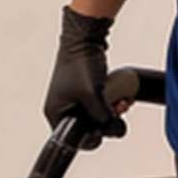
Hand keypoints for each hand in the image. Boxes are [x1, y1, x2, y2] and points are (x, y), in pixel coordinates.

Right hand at [44, 6, 126, 146]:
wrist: (85, 37)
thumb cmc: (80, 63)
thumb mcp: (92, 95)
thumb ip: (102, 116)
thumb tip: (115, 129)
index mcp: (56, 113)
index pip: (74, 140)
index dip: (94, 138)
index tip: (107, 129)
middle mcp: (62, 108)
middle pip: (89, 128)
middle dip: (107, 120)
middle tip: (118, 110)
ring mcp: (74, 99)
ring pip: (98, 116)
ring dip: (112, 110)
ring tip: (121, 101)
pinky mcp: (85, 91)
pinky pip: (100, 104)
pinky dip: (111, 101)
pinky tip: (121, 96)